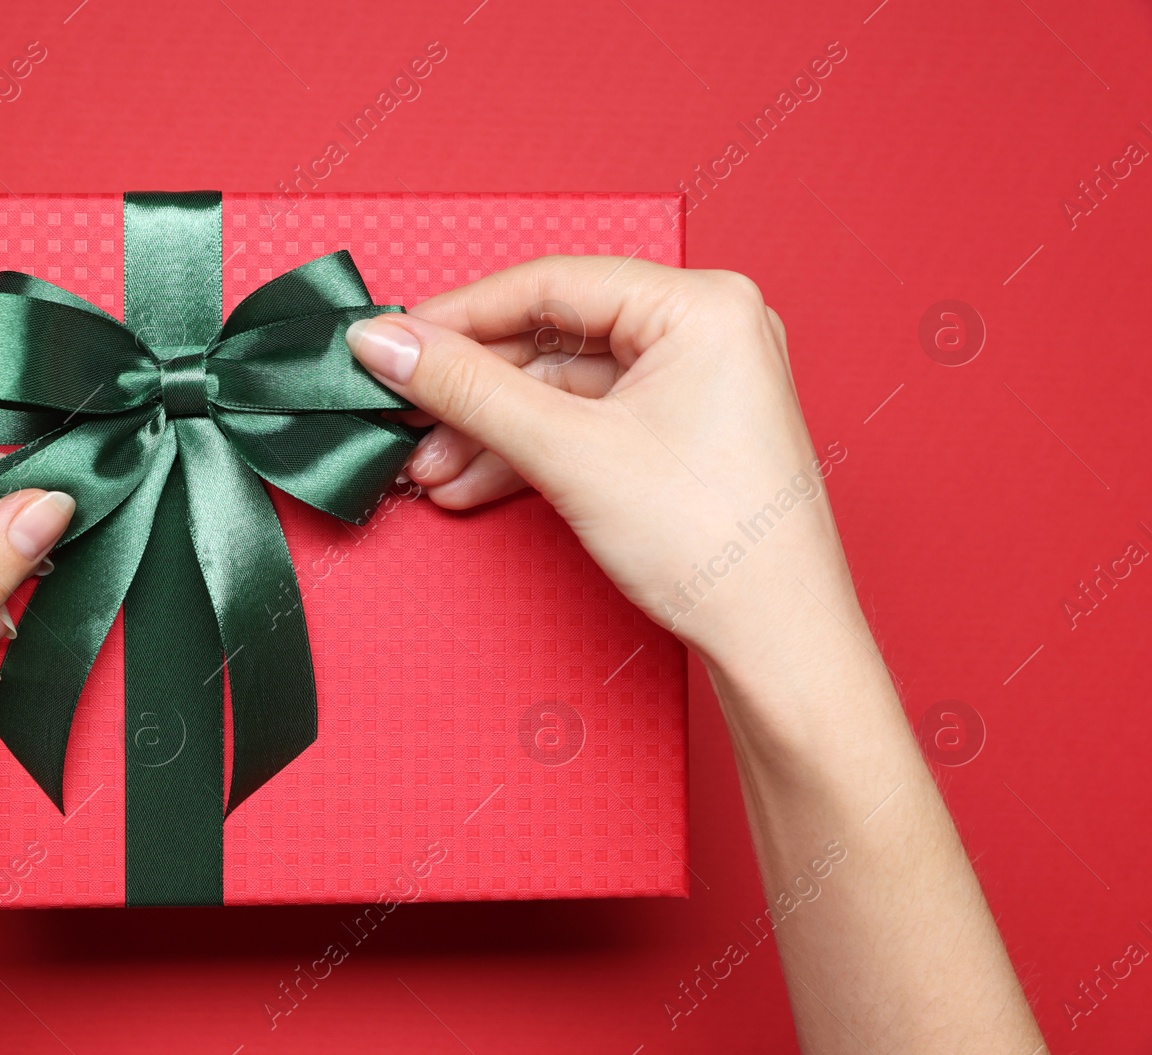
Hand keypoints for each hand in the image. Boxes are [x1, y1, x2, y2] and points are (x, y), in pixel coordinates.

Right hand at [351, 257, 1048, 1054]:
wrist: (788, 664)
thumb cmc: (714, 556)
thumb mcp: (569, 458)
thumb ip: (468, 389)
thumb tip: (382, 343)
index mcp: (703, 307)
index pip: (546, 283)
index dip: (451, 315)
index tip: (375, 345)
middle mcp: (711, 338)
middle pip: (552, 340)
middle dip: (470, 390)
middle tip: (396, 425)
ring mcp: (701, 397)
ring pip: (566, 395)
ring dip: (493, 433)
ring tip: (431, 477)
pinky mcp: (687, 451)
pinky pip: (588, 435)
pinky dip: (531, 462)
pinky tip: (480, 492)